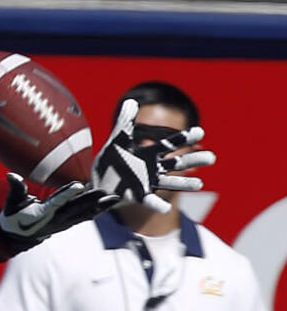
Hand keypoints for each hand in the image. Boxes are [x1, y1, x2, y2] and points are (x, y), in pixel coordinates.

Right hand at [0, 174, 117, 244]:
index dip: (68, 193)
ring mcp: (63, 223)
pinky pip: (85, 217)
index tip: (80, 185)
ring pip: (84, 214)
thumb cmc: (14, 216)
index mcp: (41, 213)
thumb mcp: (12, 203)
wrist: (16, 238)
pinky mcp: (67, 223)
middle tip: (104, 192)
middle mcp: (55, 219)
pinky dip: (97, 210)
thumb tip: (11, 175)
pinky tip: (109, 204)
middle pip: (75, 208)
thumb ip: (15, 188)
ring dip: (100, 206)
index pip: (56, 202)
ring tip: (115, 198)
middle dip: (90, 200)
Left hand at [90, 98, 215, 213]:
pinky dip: (157, 204)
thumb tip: (131, 102)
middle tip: (212, 158)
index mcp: (150, 153)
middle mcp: (153, 168)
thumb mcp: (118, 140)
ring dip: (184, 183)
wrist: (98, 181)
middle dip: (194, 160)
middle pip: (177, 163)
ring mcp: (147, 183)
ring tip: (199, 185)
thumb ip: (125, 122)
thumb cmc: (112, 160)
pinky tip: (165, 208)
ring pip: (169, 182)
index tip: (200, 132)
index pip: (171, 144)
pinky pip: (149, 201)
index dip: (184, 138)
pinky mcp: (137, 196)